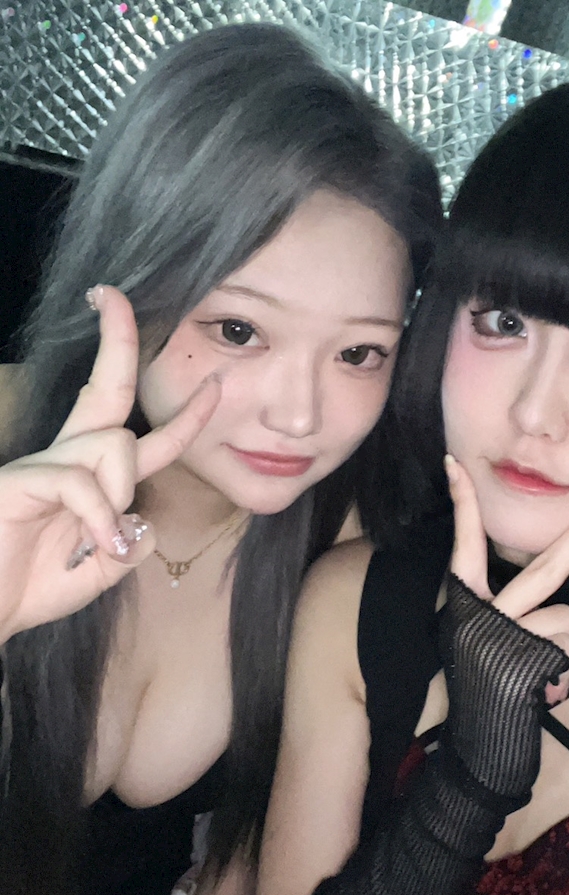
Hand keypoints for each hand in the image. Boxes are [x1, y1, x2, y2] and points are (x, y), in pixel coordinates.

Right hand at [0, 286, 220, 642]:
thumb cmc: (32, 588)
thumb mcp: (101, 570)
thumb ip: (130, 544)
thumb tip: (144, 523)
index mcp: (86, 478)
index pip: (136, 435)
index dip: (180, 416)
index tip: (211, 384)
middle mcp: (63, 460)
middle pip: (104, 392)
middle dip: (117, 341)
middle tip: (114, 295)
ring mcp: (38, 466)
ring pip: (111, 446)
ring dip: (119, 495)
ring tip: (98, 542)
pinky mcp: (18, 481)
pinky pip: (79, 481)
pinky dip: (98, 516)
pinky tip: (92, 546)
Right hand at [444, 454, 568, 704]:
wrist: (478, 747)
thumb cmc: (487, 693)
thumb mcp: (488, 645)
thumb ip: (512, 616)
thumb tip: (554, 616)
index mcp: (467, 604)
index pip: (465, 545)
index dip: (464, 505)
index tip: (456, 465)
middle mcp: (481, 613)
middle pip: (547, 566)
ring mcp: (503, 634)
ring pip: (563, 618)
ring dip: (559, 649)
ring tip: (535, 679)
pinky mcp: (525, 657)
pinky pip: (566, 647)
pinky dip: (561, 670)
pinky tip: (539, 693)